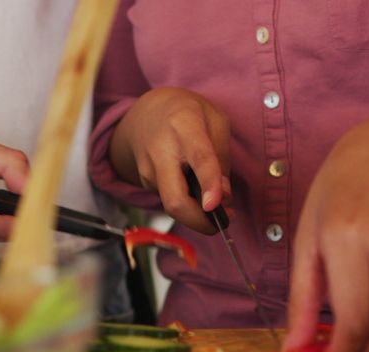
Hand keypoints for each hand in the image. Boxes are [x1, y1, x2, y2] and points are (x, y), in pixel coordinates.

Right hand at [109, 87, 230, 233]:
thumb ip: (222, 157)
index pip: (199, 159)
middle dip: (199, 221)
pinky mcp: (145, 181)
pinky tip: (192, 186)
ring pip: (172, 205)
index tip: (215, 206)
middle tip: (220, 224)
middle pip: (176, 199)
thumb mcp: (214, 120)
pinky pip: (170, 199)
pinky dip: (186, 202)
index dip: (209, 185)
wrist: (146, 110)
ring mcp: (148, 168)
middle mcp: (161, 149)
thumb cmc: (187, 113)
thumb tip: (223, 197)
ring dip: (196, 213)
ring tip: (212, 200)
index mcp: (184, 124)